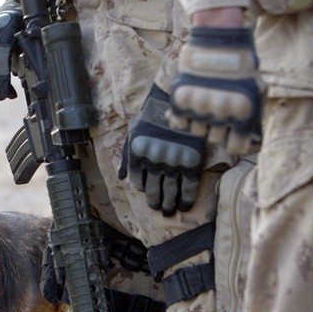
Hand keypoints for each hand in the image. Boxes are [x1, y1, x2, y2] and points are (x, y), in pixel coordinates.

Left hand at [121, 84, 206, 214]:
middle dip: (157, 203)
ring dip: (170, 204)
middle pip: (154, 191)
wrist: (176, 100)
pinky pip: (188, 186)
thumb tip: (120, 178)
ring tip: (170, 211)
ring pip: (170, 192)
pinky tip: (185, 206)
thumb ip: (126, 157)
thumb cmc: (151, 117)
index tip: (148, 194)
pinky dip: (186, 199)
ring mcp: (173, 162)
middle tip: (161, 210)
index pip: (138, 182)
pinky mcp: (192, 161)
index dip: (143, 190)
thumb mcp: (133, 135)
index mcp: (138, 156)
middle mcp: (154, 162)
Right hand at [168, 26, 261, 155]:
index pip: (236, 147)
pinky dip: (184, 116)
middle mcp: (221, 111)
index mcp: (243, 110)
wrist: (218, 35)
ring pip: (197, 131)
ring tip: (205, 102)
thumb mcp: (255, 86)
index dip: (235, 143)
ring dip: (201, 120)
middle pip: (215, 139)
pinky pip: (179, 122)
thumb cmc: (240, 60)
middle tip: (219, 110)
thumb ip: (250, 111)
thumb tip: (250, 134)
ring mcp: (199, 105)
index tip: (233, 137)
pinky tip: (191, 103)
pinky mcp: (181, 99)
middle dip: (218, 127)